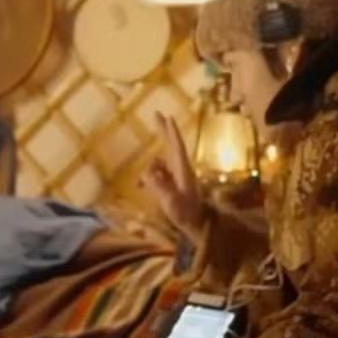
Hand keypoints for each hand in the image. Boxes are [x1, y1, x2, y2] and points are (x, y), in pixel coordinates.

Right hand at [141, 113, 207, 240]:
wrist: (196, 224)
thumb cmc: (186, 214)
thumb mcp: (172, 203)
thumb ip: (161, 188)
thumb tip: (149, 174)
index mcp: (183, 170)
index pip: (177, 146)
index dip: (172, 132)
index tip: (168, 116)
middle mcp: (180, 168)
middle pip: (170, 144)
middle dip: (162, 129)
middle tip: (156, 113)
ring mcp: (175, 175)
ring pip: (157, 163)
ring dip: (148, 171)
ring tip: (141, 187)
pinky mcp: (171, 182)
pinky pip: (155, 174)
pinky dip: (147, 178)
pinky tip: (141, 187)